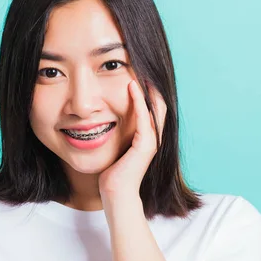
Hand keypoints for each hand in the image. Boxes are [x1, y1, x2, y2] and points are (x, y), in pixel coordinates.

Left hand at [98, 79, 166, 204]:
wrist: (115, 193)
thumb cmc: (112, 172)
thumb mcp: (115, 147)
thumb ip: (116, 133)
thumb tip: (102, 119)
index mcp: (147, 137)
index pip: (151, 108)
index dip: (146, 91)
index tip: (136, 73)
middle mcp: (153, 137)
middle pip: (158, 105)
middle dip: (150, 86)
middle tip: (140, 66)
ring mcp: (151, 141)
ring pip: (154, 108)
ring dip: (146, 89)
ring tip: (138, 71)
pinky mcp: (146, 145)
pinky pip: (144, 118)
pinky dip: (139, 102)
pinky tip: (132, 88)